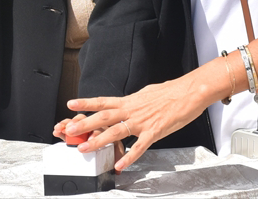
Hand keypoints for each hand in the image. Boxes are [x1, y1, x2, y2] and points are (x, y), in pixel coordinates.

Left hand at [61, 73, 214, 170]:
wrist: (188, 92)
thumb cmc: (170, 92)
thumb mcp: (146, 93)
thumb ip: (134, 101)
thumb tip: (127, 103)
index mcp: (129, 101)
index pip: (103, 101)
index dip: (86, 103)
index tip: (70, 104)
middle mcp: (132, 111)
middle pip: (103, 117)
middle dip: (85, 124)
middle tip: (69, 130)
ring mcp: (142, 122)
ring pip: (116, 132)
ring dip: (99, 141)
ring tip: (85, 148)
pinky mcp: (154, 132)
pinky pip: (139, 147)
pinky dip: (129, 157)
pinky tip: (120, 165)